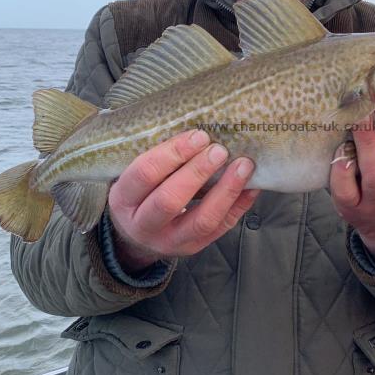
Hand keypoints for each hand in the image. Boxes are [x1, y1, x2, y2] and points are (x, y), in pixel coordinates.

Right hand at [107, 129, 258, 271]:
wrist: (137, 237)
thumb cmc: (139, 194)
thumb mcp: (132, 177)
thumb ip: (155, 157)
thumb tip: (195, 126)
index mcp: (122, 200)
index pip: (144, 174)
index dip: (172, 153)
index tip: (198, 136)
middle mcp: (143, 225)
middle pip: (170, 200)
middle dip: (198, 172)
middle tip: (219, 150)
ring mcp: (170, 241)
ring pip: (202, 220)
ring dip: (226, 190)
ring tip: (244, 165)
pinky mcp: (194, 248)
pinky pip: (221, 228)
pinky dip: (239, 205)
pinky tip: (252, 186)